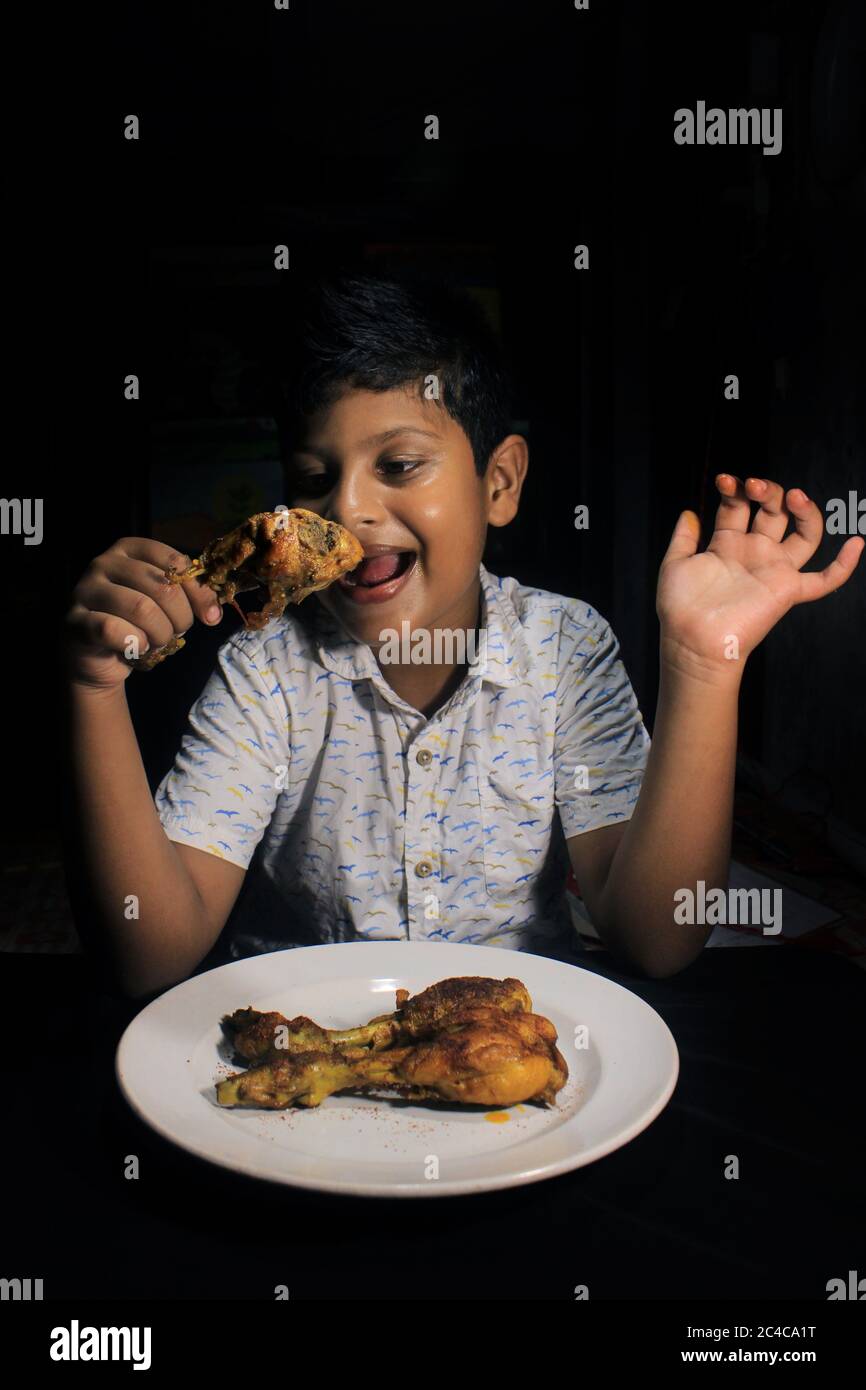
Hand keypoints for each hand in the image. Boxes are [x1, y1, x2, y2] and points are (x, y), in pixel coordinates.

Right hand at [64, 536, 222, 690]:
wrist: (98, 658)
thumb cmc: (137, 625)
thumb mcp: (166, 606)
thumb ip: (190, 597)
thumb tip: (214, 612)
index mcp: (129, 549)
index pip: (174, 561)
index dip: (198, 592)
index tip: (210, 617)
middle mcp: (104, 562)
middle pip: (161, 586)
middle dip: (180, 618)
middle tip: (176, 634)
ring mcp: (85, 589)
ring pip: (141, 608)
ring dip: (160, 634)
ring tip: (156, 642)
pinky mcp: (74, 620)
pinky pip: (114, 630)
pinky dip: (134, 645)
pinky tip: (135, 649)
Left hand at [656, 475, 863, 679]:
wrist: (690, 641)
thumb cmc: (679, 608)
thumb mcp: (674, 564)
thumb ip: (683, 538)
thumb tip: (690, 511)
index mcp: (728, 543)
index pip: (739, 506)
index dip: (734, 490)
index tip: (724, 481)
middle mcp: (754, 553)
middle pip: (774, 512)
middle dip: (767, 491)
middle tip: (753, 485)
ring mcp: (773, 570)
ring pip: (804, 535)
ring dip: (804, 511)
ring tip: (793, 495)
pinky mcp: (787, 591)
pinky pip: (824, 581)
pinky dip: (843, 566)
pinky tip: (856, 543)